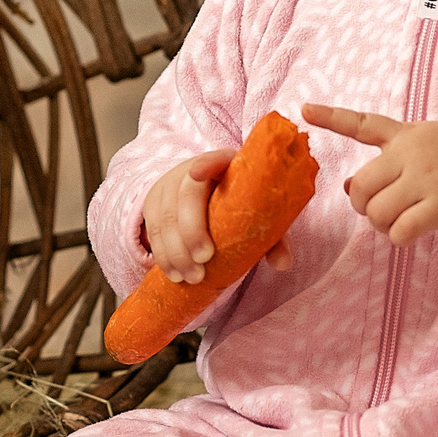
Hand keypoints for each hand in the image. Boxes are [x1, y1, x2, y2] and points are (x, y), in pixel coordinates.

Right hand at [142, 149, 294, 284]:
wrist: (206, 192)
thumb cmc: (238, 203)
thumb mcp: (256, 214)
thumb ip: (273, 237)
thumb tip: (283, 264)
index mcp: (224, 166)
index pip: (214, 158)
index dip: (205, 164)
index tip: (197, 173)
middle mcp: (192, 172)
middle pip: (186, 195)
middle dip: (191, 229)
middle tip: (204, 260)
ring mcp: (169, 188)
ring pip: (165, 218)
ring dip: (176, 252)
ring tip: (192, 277)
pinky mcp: (155, 206)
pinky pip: (154, 232)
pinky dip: (163, 256)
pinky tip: (174, 274)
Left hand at [299, 104, 437, 245]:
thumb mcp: (418, 144)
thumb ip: (382, 161)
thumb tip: (346, 186)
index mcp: (402, 136)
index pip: (362, 124)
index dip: (331, 117)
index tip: (304, 109)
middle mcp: (410, 155)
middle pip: (361, 187)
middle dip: (362, 205)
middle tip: (379, 208)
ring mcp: (425, 180)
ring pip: (377, 213)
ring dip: (381, 224)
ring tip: (399, 219)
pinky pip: (400, 231)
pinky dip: (399, 237)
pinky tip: (411, 230)